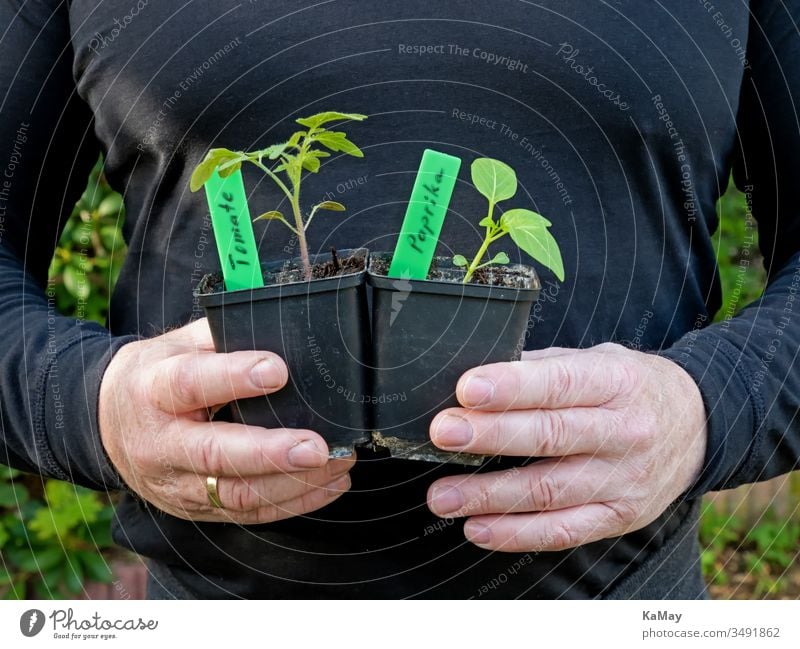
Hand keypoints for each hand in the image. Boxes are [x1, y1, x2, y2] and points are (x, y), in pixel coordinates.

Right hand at [99, 318, 352, 522]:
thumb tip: (282, 326)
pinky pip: (248, 514)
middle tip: (317, 447)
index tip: (278, 370)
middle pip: (214, 454)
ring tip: (338, 462)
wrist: (107, 425)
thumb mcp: (177, 344)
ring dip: (293, 483)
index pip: (189, 384)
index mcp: (152, 390)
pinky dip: (294, 503)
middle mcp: (160, 444)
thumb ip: (222, 336)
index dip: (232, 378)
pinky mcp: (196, 509)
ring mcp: (176, 484)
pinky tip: (330, 484)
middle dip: (269, 453)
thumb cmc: (156, 376)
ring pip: (235, 494)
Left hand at [426, 343, 707, 551]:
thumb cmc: (628, 386)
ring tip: (443, 494)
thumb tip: (476, 374)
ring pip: (551, 491)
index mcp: (615, 381)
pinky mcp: (620, 517)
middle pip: (552, 436)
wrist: (698, 425)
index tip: (467, 389)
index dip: (512, 387)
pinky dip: (518, 534)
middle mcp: (624, 431)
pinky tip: (478, 528)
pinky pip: (565, 531)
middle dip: (492, 435)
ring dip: (490, 495)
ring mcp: (624, 479)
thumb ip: (542, 366)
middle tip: (443, 434)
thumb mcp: (597, 360)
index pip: (559, 383)